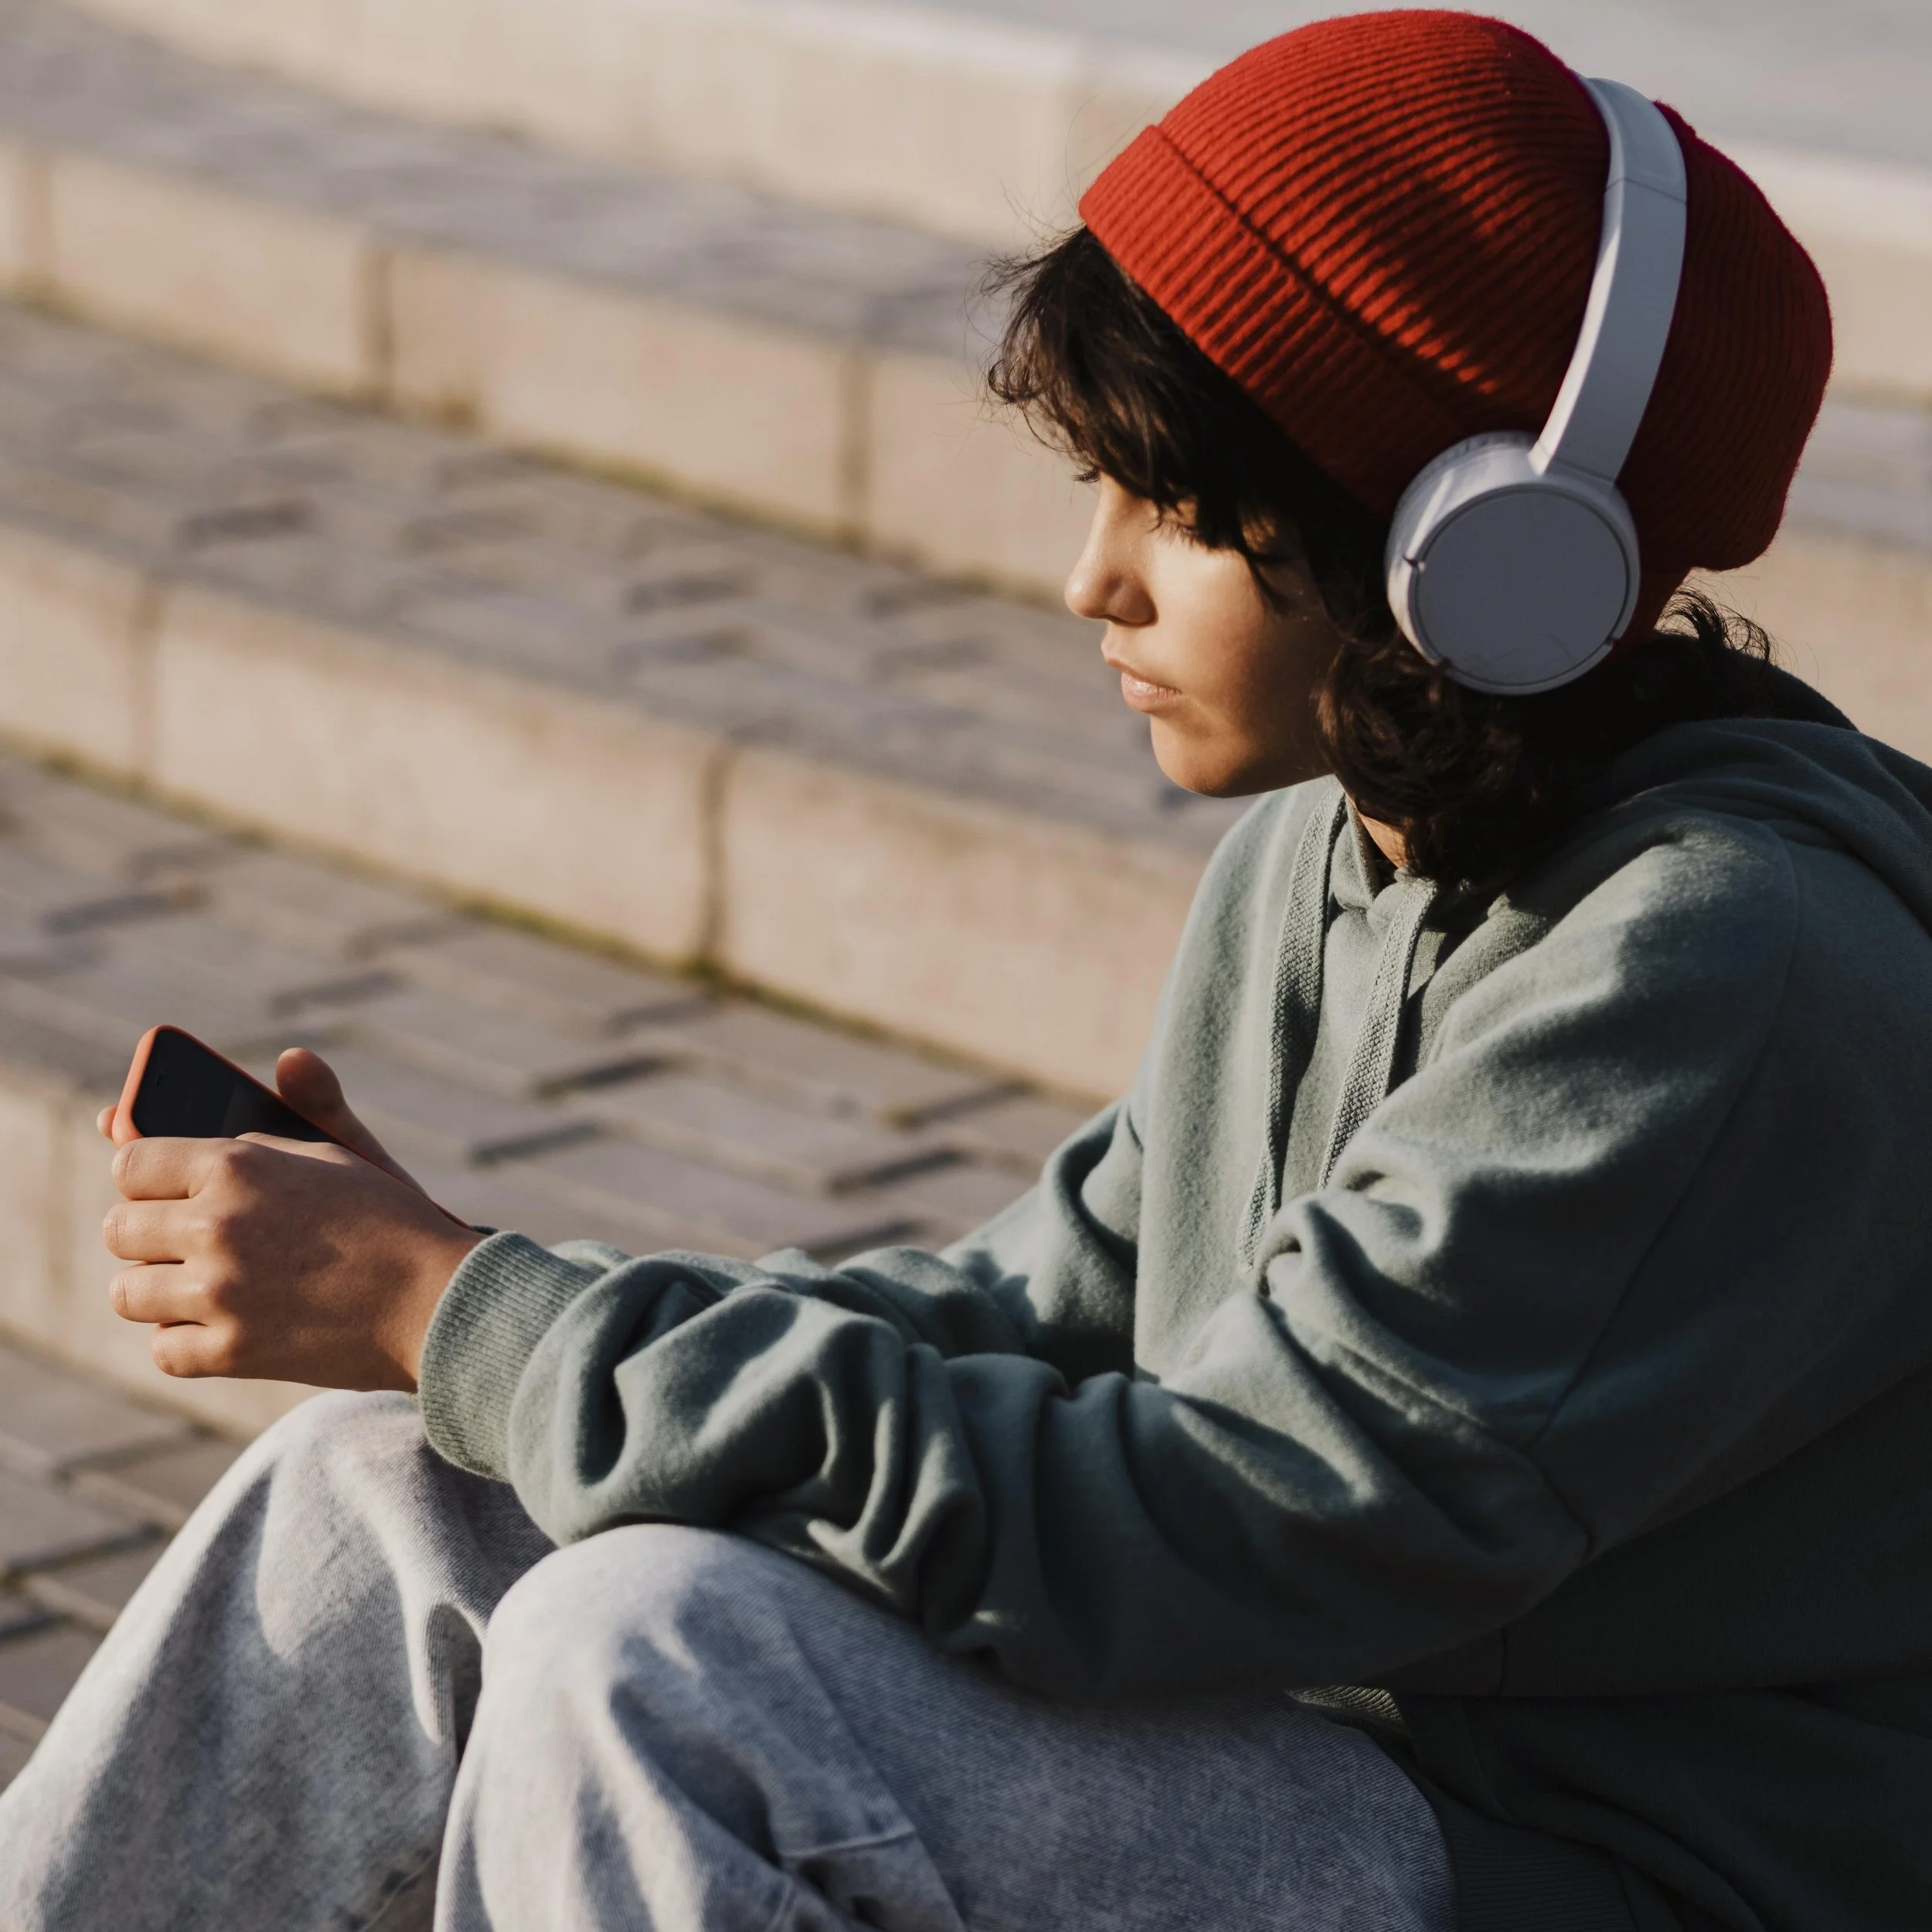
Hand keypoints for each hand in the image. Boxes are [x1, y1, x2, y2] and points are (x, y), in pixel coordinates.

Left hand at [100, 1054, 482, 1390]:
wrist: (441, 1303)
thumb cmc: (397, 1222)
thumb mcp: (352, 1152)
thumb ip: (310, 1104)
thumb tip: (290, 1057)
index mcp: (237, 1164)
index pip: (131, 1161)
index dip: (145, 1176)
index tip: (161, 1188)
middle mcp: (215, 1224)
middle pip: (120, 1228)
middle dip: (149, 1233)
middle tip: (188, 1241)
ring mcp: (219, 1291)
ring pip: (128, 1292)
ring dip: (159, 1290)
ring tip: (202, 1286)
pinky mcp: (230, 1351)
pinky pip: (163, 1348)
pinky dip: (187, 1342)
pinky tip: (226, 1327)